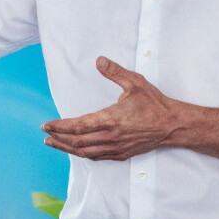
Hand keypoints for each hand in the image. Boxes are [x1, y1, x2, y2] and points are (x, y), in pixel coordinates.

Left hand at [41, 57, 180, 160]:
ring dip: (67, 148)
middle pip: (76, 142)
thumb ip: (115, 72)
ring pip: (85, 152)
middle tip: (45, 134)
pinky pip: (97, 157)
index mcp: (110, 119)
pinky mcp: (122, 154)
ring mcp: (116, 147)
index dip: (59, 126)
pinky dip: (83, 154)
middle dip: (58, 138)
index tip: (46, 125)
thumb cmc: (155, 105)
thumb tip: (99, 61)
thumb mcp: (135, 83)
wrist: (173, 125)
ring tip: (53, 143)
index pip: (77, 126)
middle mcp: (110, 136)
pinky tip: (76, 151)